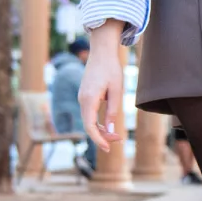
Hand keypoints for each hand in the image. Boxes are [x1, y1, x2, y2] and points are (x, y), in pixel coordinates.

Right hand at [78, 22, 125, 151]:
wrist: (102, 51)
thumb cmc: (111, 69)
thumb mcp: (116, 91)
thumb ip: (112, 111)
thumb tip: (110, 129)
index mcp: (89, 99)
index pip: (89, 126)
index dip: (98, 139)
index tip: (108, 148)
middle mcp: (82, 99)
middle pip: (89, 125)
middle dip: (103, 135)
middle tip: (119, 139)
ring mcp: (82, 97)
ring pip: (89, 120)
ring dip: (101, 129)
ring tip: (116, 134)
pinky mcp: (85, 95)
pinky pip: (89, 113)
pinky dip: (97, 121)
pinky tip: (107, 124)